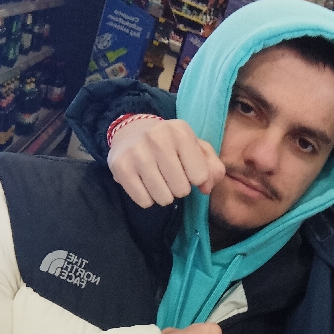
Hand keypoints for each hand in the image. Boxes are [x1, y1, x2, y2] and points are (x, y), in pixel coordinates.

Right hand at [108, 118, 225, 207]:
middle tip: (171, 176)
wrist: (131, 132)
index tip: (187, 169)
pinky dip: (147, 198)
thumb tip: (206, 188)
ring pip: (163, 198)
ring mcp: (137, 152)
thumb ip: (213, 168)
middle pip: (181, 190)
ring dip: (164, 195)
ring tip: (159, 180)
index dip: (197, 179)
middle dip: (179, 188)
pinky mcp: (120, 166)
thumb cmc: (172, 145)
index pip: (200, 176)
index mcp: (181, 131)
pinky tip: (145, 183)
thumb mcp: (197, 149)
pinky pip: (144, 201)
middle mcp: (157, 138)